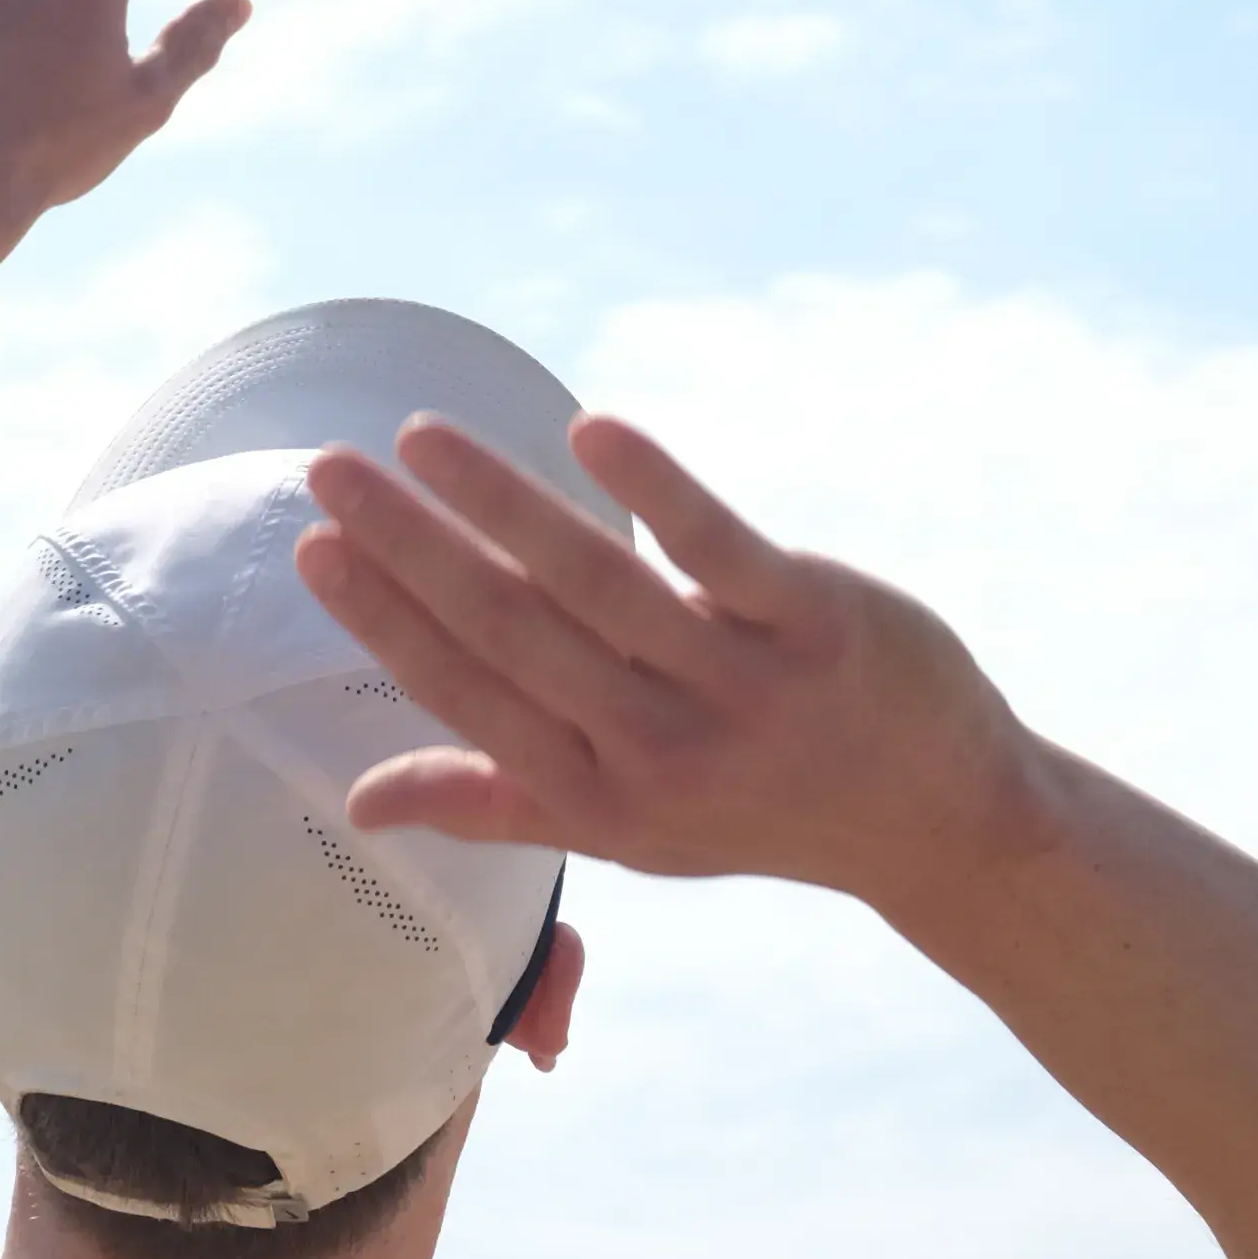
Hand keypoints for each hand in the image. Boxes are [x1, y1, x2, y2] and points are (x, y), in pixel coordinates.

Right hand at [295, 403, 1039, 899]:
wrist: (942, 822)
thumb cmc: (762, 813)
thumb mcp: (626, 831)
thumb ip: (497, 803)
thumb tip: (358, 800)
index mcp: (599, 800)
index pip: (469, 699)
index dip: (387, 624)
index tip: (316, 548)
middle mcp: (661, 752)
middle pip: (513, 634)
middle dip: (413, 548)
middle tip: (332, 469)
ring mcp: (744, 690)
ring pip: (598, 585)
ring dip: (501, 502)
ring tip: (422, 437)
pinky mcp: (821, 626)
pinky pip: (724, 551)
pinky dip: (656, 491)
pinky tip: (592, 427)